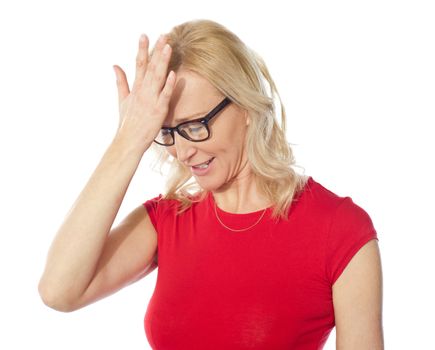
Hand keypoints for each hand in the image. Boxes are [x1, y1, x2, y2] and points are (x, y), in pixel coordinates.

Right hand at [112, 34, 175, 150]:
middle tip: (162, 35)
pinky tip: (172, 74)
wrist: (128, 141)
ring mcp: (150, 100)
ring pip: (157, 77)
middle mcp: (142, 92)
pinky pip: (164, 95)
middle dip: (156, 50)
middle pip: (150, 67)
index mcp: (135, 88)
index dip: (142, 49)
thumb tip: (115, 65)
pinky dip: (168, 85)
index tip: (144, 35)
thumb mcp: (122, 100)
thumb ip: (121, 82)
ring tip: (168, 47)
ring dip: (163, 61)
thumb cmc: (127, 123)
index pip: (138, 64)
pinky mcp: (158, 110)